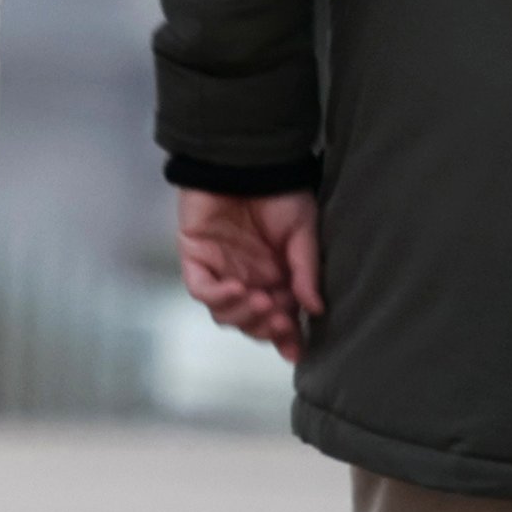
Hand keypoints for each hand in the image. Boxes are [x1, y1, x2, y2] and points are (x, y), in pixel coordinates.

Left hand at [177, 187, 323, 361]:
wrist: (247, 160)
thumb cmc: (280, 192)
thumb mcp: (303, 232)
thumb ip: (305, 271)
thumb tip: (315, 310)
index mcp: (276, 278)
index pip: (279, 318)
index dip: (286, 338)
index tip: (297, 350)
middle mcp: (248, 280)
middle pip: (252, 322)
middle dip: (266, 328)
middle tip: (281, 320)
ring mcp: (221, 271)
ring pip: (226, 313)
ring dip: (245, 315)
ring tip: (262, 301)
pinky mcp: (196, 259)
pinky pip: (202, 289)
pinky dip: (218, 296)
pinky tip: (237, 289)